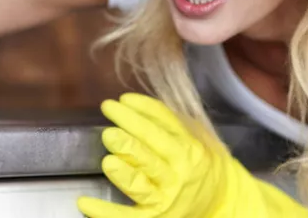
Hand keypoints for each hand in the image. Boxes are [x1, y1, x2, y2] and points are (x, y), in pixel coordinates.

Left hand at [77, 93, 307, 217]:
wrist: (223, 201)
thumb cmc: (200, 165)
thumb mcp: (193, 137)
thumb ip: (168, 120)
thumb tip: (133, 101)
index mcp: (188, 149)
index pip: (163, 126)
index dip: (140, 111)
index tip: (119, 101)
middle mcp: (178, 173)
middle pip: (150, 154)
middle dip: (129, 140)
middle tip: (109, 129)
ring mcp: (166, 197)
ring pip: (142, 184)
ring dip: (125, 173)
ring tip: (108, 162)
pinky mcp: (155, 217)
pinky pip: (127, 217)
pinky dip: (105, 212)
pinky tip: (85, 204)